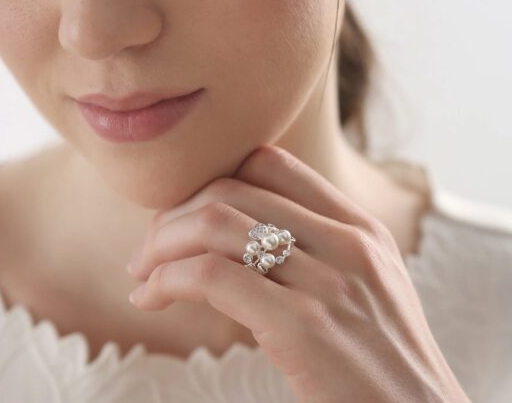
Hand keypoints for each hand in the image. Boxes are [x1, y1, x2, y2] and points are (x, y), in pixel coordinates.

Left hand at [126, 145, 469, 401]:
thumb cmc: (381, 362)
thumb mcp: (365, 287)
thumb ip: (318, 248)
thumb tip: (240, 232)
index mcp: (361, 227)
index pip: (269, 162)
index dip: (213, 180)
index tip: (185, 216)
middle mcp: (347, 242)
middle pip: (231, 189)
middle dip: (175, 215)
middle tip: (149, 249)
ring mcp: (328, 281)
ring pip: (215, 224)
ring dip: (162, 246)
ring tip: (143, 273)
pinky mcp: (304, 326)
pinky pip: (212, 277)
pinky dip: (168, 281)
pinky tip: (151, 299)